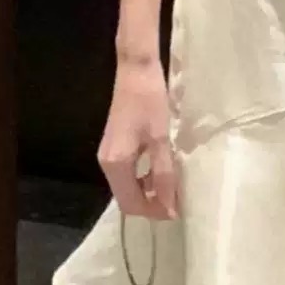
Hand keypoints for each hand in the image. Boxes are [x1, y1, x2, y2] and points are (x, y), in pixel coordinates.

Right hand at [98, 56, 179, 218]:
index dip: (153, 212)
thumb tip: (169, 207)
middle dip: (151, 204)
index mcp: (116, 164)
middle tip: (177, 201)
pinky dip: (143, 178)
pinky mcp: (114, 147)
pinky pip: (127, 173)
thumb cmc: (151, 103)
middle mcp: (106, 163)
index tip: (177, 211)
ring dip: (148, 191)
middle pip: (126, 198)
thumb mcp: (161, 140)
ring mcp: (108, 155)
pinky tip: (161, 170)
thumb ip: (164, 175)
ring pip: (127, 186)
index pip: (130, 204)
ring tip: (173, 187)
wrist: (136, 71)